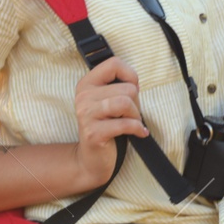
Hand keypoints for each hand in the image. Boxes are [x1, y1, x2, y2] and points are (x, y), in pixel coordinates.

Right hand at [72, 56, 148, 189]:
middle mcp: (83, 96)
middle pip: (126, 88)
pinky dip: (138, 129)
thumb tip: (134, 83)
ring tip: (133, 123)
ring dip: (136, 116)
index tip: (132, 91)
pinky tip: (140, 133)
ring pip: (125, 103)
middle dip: (136, 103)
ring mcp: (86, 114)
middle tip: (130, 115)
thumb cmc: (107, 126)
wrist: (91, 159)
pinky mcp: (93, 133)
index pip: (114, 63)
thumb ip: (119, 86)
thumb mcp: (110, 100)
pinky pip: (125, 124)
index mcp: (86, 84)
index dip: (130, 76)